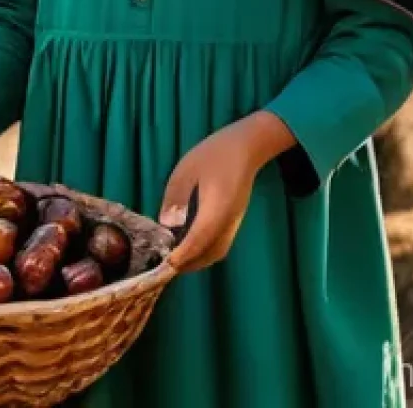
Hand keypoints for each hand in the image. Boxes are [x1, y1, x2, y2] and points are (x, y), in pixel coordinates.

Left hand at [159, 111, 295, 272]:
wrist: (245, 146)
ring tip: (176, 259)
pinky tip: (190, 245)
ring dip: (198, 260)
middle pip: (212, 252)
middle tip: (167, 266)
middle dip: (190, 264)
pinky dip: (205, 251)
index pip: (200, 238)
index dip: (184, 253)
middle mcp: (229, 219)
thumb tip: (167, 224)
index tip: (168, 263)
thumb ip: (176, 198)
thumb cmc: (214, 154)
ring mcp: (234, 221)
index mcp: (218, 206)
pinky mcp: (234, 219)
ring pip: (218, 250)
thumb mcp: (186, 170)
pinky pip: (221, 243)